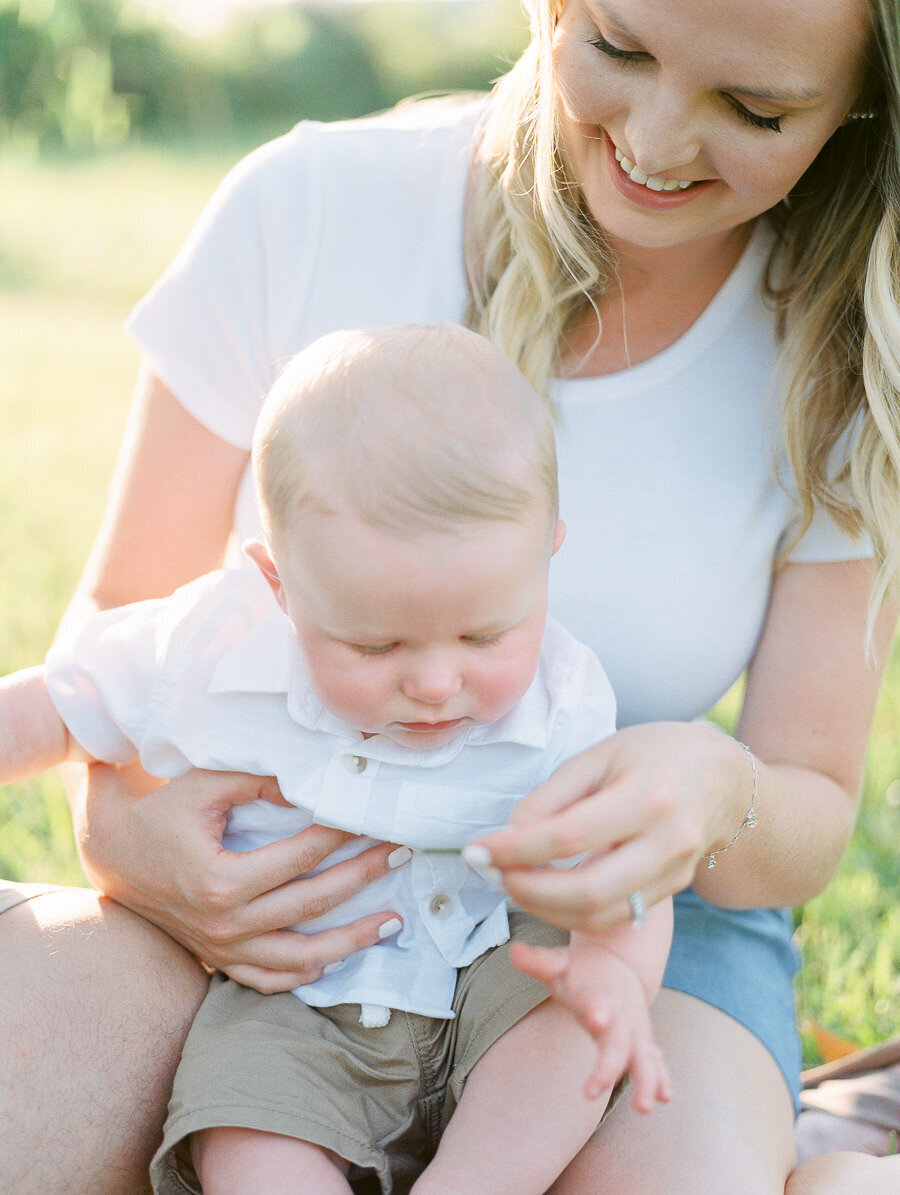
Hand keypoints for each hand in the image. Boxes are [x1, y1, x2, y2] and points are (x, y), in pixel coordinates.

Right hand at [69, 761, 407, 991]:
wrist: (113, 853)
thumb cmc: (162, 811)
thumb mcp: (204, 784)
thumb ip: (259, 782)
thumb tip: (314, 785)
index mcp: (221, 880)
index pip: (300, 856)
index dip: (342, 835)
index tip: (374, 817)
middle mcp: (225, 923)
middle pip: (312, 904)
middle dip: (364, 877)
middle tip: (402, 854)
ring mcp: (223, 949)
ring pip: (300, 958)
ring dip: (351, 942)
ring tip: (392, 922)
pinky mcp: (219, 960)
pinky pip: (269, 981)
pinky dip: (306, 975)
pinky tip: (339, 959)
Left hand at [471, 722, 747, 932]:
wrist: (723, 776)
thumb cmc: (654, 754)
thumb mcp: (601, 755)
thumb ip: (553, 795)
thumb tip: (508, 834)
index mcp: (648, 796)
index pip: (568, 837)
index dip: (515, 849)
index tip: (477, 850)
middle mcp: (667, 841)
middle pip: (585, 890)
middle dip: (526, 889)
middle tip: (491, 873)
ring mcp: (674, 873)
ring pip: (598, 914)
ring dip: (543, 907)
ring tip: (510, 883)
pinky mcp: (671, 891)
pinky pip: (614, 915)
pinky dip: (570, 913)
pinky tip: (543, 892)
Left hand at [511, 934, 671, 1109]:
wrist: (617, 962)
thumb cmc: (580, 969)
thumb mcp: (558, 963)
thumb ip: (538, 962)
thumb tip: (514, 951)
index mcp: (597, 994)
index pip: (595, 1003)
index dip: (595, 1009)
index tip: (595, 1019)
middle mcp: (620, 1014)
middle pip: (617, 1043)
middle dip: (609, 1065)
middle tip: (593, 1090)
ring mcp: (634, 1028)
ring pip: (644, 1056)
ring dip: (647, 1079)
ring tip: (644, 1107)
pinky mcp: (642, 1040)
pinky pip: (655, 1060)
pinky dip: (662, 1076)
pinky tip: (665, 1097)